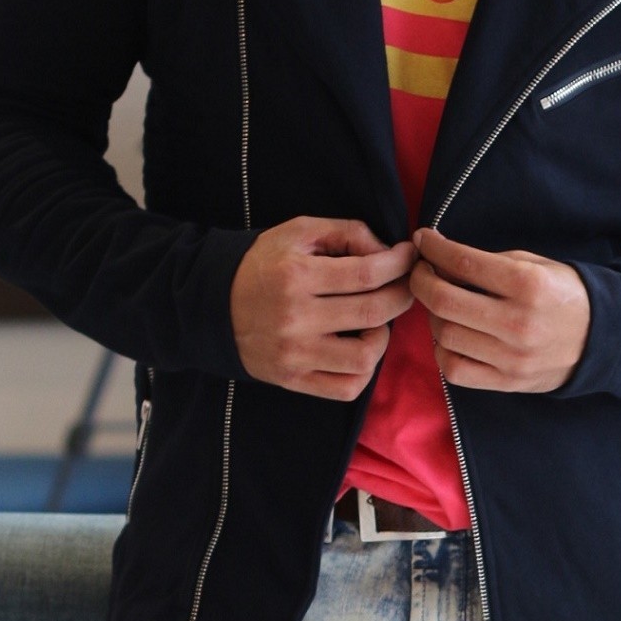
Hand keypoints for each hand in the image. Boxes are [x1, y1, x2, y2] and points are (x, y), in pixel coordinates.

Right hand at [228, 216, 413, 395]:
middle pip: (374, 312)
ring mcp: (295, 354)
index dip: (398, 264)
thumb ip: (346, 232)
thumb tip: (386, 252)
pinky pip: (346, 388)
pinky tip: (359, 349)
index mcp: (296, 275)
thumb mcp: (298, 233)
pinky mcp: (293, 379)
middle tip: (404, 286)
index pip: (366, 273)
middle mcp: (296, 317)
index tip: (408, 257)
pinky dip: (363, 371)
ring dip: (383, 337)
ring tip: (374, 322)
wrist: (212, 305)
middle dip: (402, 296)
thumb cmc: (262, 264)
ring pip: (365, 357)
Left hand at [410, 228, 592, 392]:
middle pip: (444, 300)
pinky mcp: (507, 381)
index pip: (463, 262)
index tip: (423, 240)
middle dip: (420, 280)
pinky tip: (450, 335)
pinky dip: (442, 350)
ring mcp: (511, 356)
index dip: (433, 249)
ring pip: (444, 335)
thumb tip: (441, 258)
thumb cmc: (564, 294)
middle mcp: (518, 322)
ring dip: (432, 315)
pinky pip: (454, 369)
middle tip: (420, 272)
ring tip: (440, 304)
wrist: (601, 338)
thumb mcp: (536, 265)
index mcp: (528, 285)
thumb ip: (490, 262)